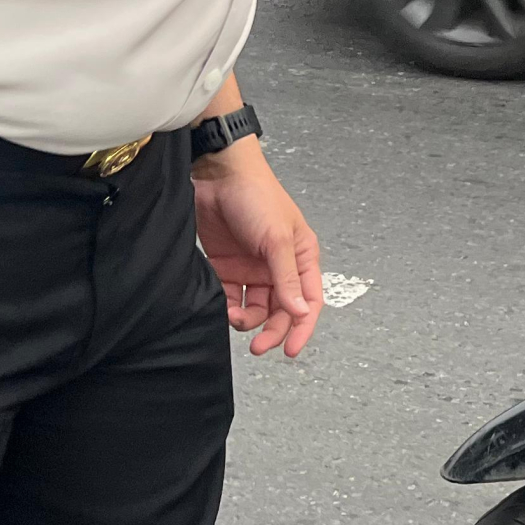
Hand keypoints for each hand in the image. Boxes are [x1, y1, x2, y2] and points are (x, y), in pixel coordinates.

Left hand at [191, 138, 323, 358]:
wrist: (217, 174)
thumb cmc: (256, 195)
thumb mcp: (276, 239)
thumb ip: (287, 279)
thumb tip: (299, 312)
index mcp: (302, 256)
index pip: (308, 302)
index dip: (301, 328)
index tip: (289, 350)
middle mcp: (279, 265)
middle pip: (281, 311)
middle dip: (272, 330)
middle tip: (259, 346)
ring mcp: (252, 267)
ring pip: (255, 308)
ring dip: (246, 320)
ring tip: (234, 317)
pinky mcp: (227, 267)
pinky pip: (230, 298)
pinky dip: (227, 307)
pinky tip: (222, 307)